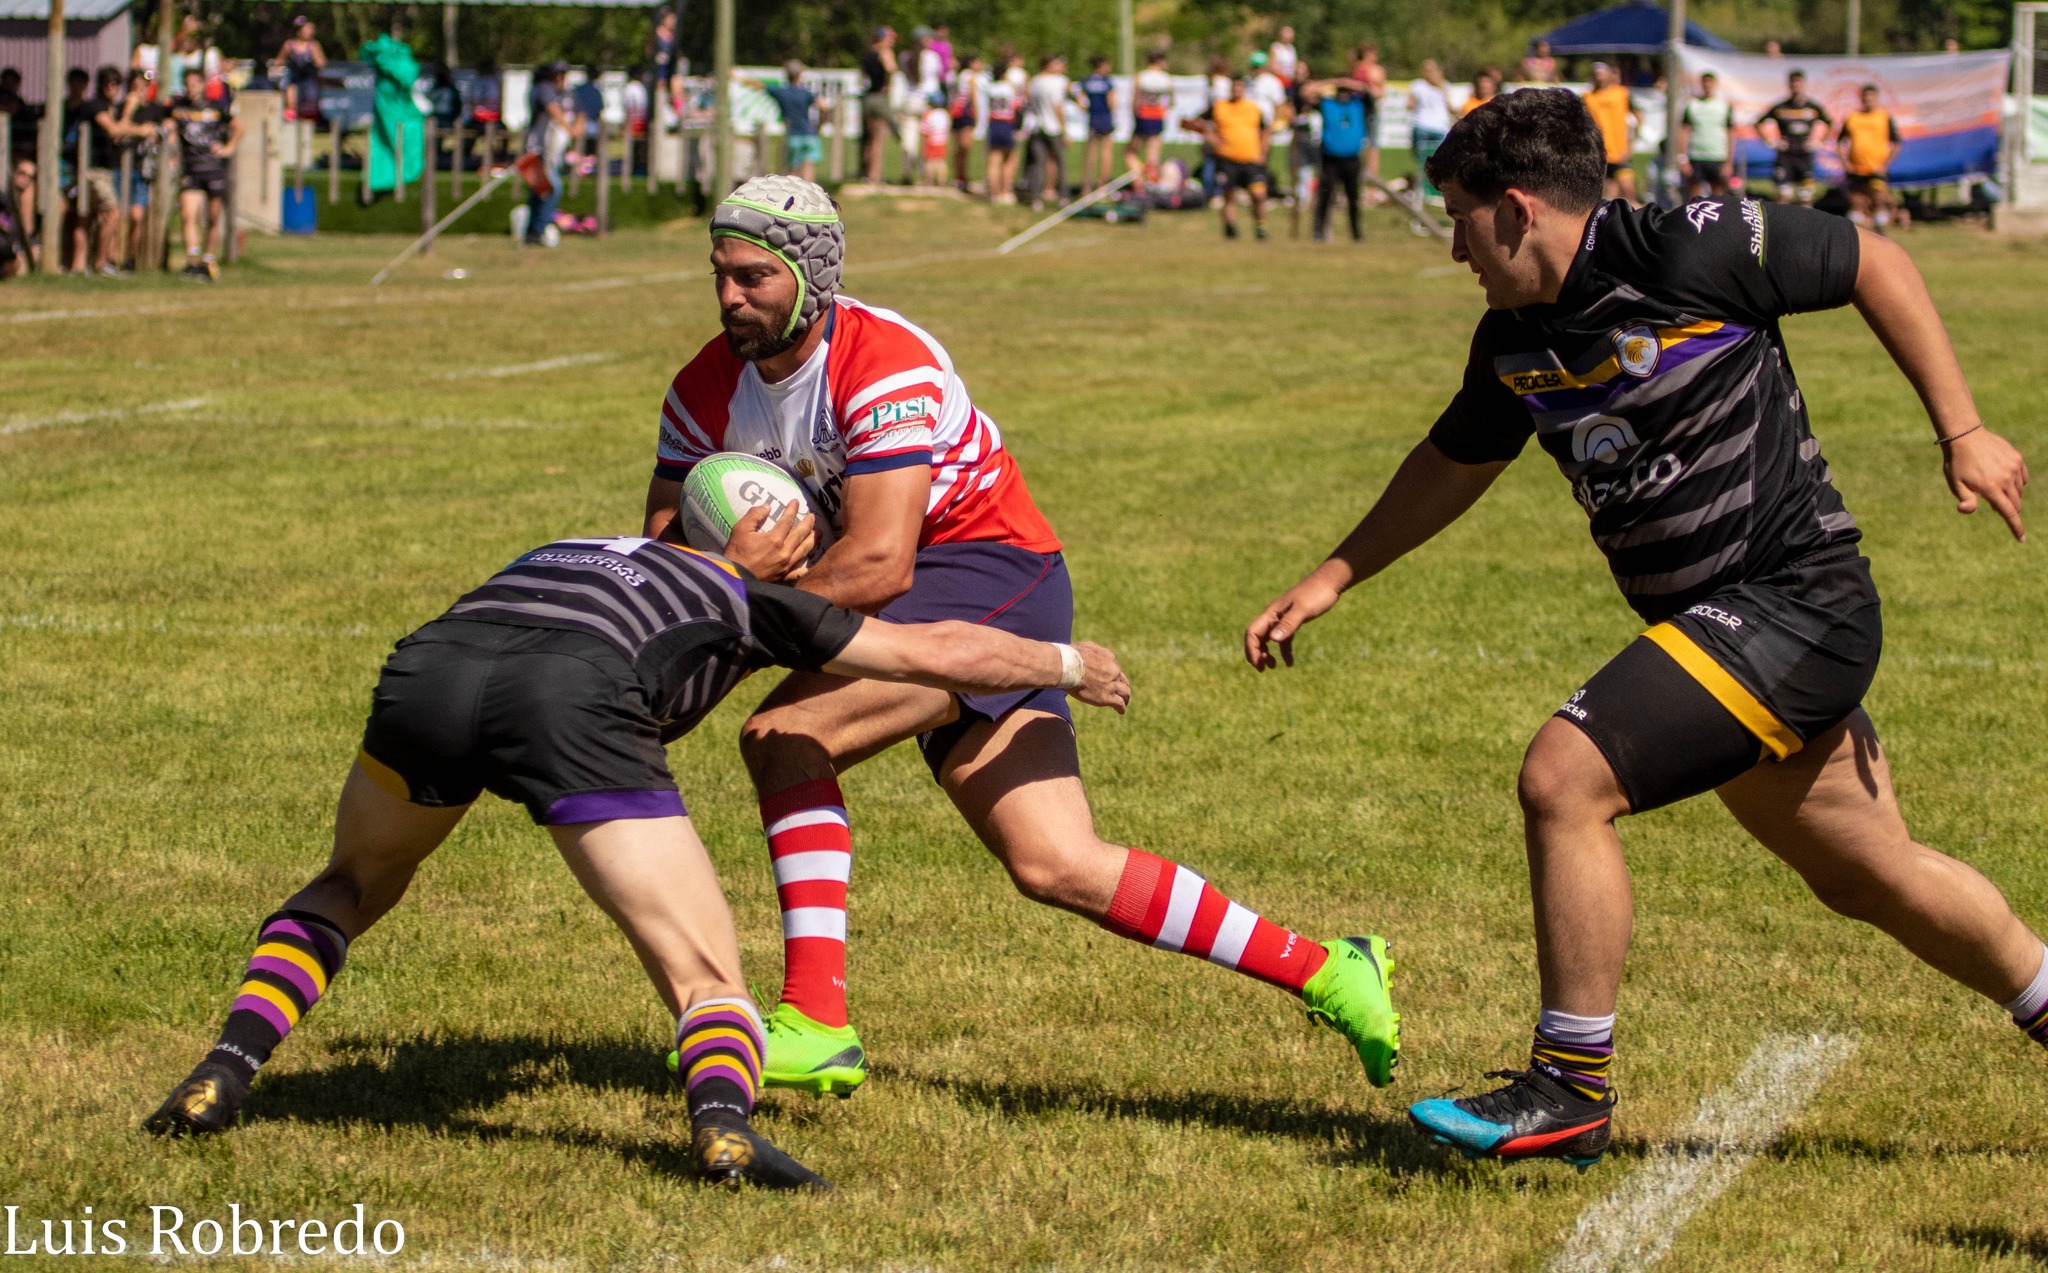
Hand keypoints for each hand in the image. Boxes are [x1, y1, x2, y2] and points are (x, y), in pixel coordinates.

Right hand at [722, 503, 816, 579]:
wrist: (734, 580)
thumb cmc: (736, 554)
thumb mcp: (740, 529)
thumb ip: (754, 515)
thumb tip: (767, 507)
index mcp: (775, 539)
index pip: (787, 521)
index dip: (792, 510)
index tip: (796, 502)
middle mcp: (785, 552)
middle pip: (801, 534)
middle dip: (808, 523)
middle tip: (812, 516)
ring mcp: (787, 566)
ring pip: (804, 550)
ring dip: (812, 539)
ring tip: (818, 533)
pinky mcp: (784, 577)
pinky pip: (799, 571)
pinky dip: (806, 566)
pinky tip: (811, 562)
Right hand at [1070, 641, 1130, 712]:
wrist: (1067, 667)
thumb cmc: (1071, 656)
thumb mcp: (1085, 646)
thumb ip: (1093, 650)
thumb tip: (1092, 654)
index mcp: (1109, 657)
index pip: (1114, 667)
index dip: (1113, 674)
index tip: (1110, 679)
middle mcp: (1113, 671)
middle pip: (1123, 680)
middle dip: (1123, 686)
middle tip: (1121, 692)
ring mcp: (1111, 684)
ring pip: (1125, 692)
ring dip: (1125, 697)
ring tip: (1124, 702)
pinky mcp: (1107, 697)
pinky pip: (1119, 703)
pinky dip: (1121, 708)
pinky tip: (1121, 711)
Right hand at [1243, 571, 1341, 670]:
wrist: (1329, 582)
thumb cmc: (1317, 593)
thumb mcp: (1303, 610)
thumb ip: (1288, 624)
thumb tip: (1273, 640)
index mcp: (1272, 613)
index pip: (1252, 632)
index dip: (1251, 649)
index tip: (1259, 664)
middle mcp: (1273, 616)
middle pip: (1256, 637)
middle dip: (1256, 653)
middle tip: (1262, 669)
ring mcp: (1282, 618)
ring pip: (1268, 639)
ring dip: (1267, 653)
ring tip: (1273, 666)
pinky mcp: (1293, 621)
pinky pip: (1284, 639)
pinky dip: (1284, 651)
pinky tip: (1290, 663)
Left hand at [1943, 426, 2028, 540]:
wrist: (1965, 436)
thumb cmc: (1957, 463)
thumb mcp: (1956, 484)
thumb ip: (1965, 499)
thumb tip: (1967, 510)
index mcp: (1992, 488)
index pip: (2009, 513)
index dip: (2016, 528)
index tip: (2021, 539)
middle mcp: (2006, 478)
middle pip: (2016, 504)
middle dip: (2009, 510)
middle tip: (1994, 504)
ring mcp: (2014, 467)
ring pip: (2020, 491)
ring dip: (2011, 495)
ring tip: (1994, 488)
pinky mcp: (2017, 459)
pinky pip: (2023, 478)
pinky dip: (2017, 483)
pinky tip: (2004, 479)